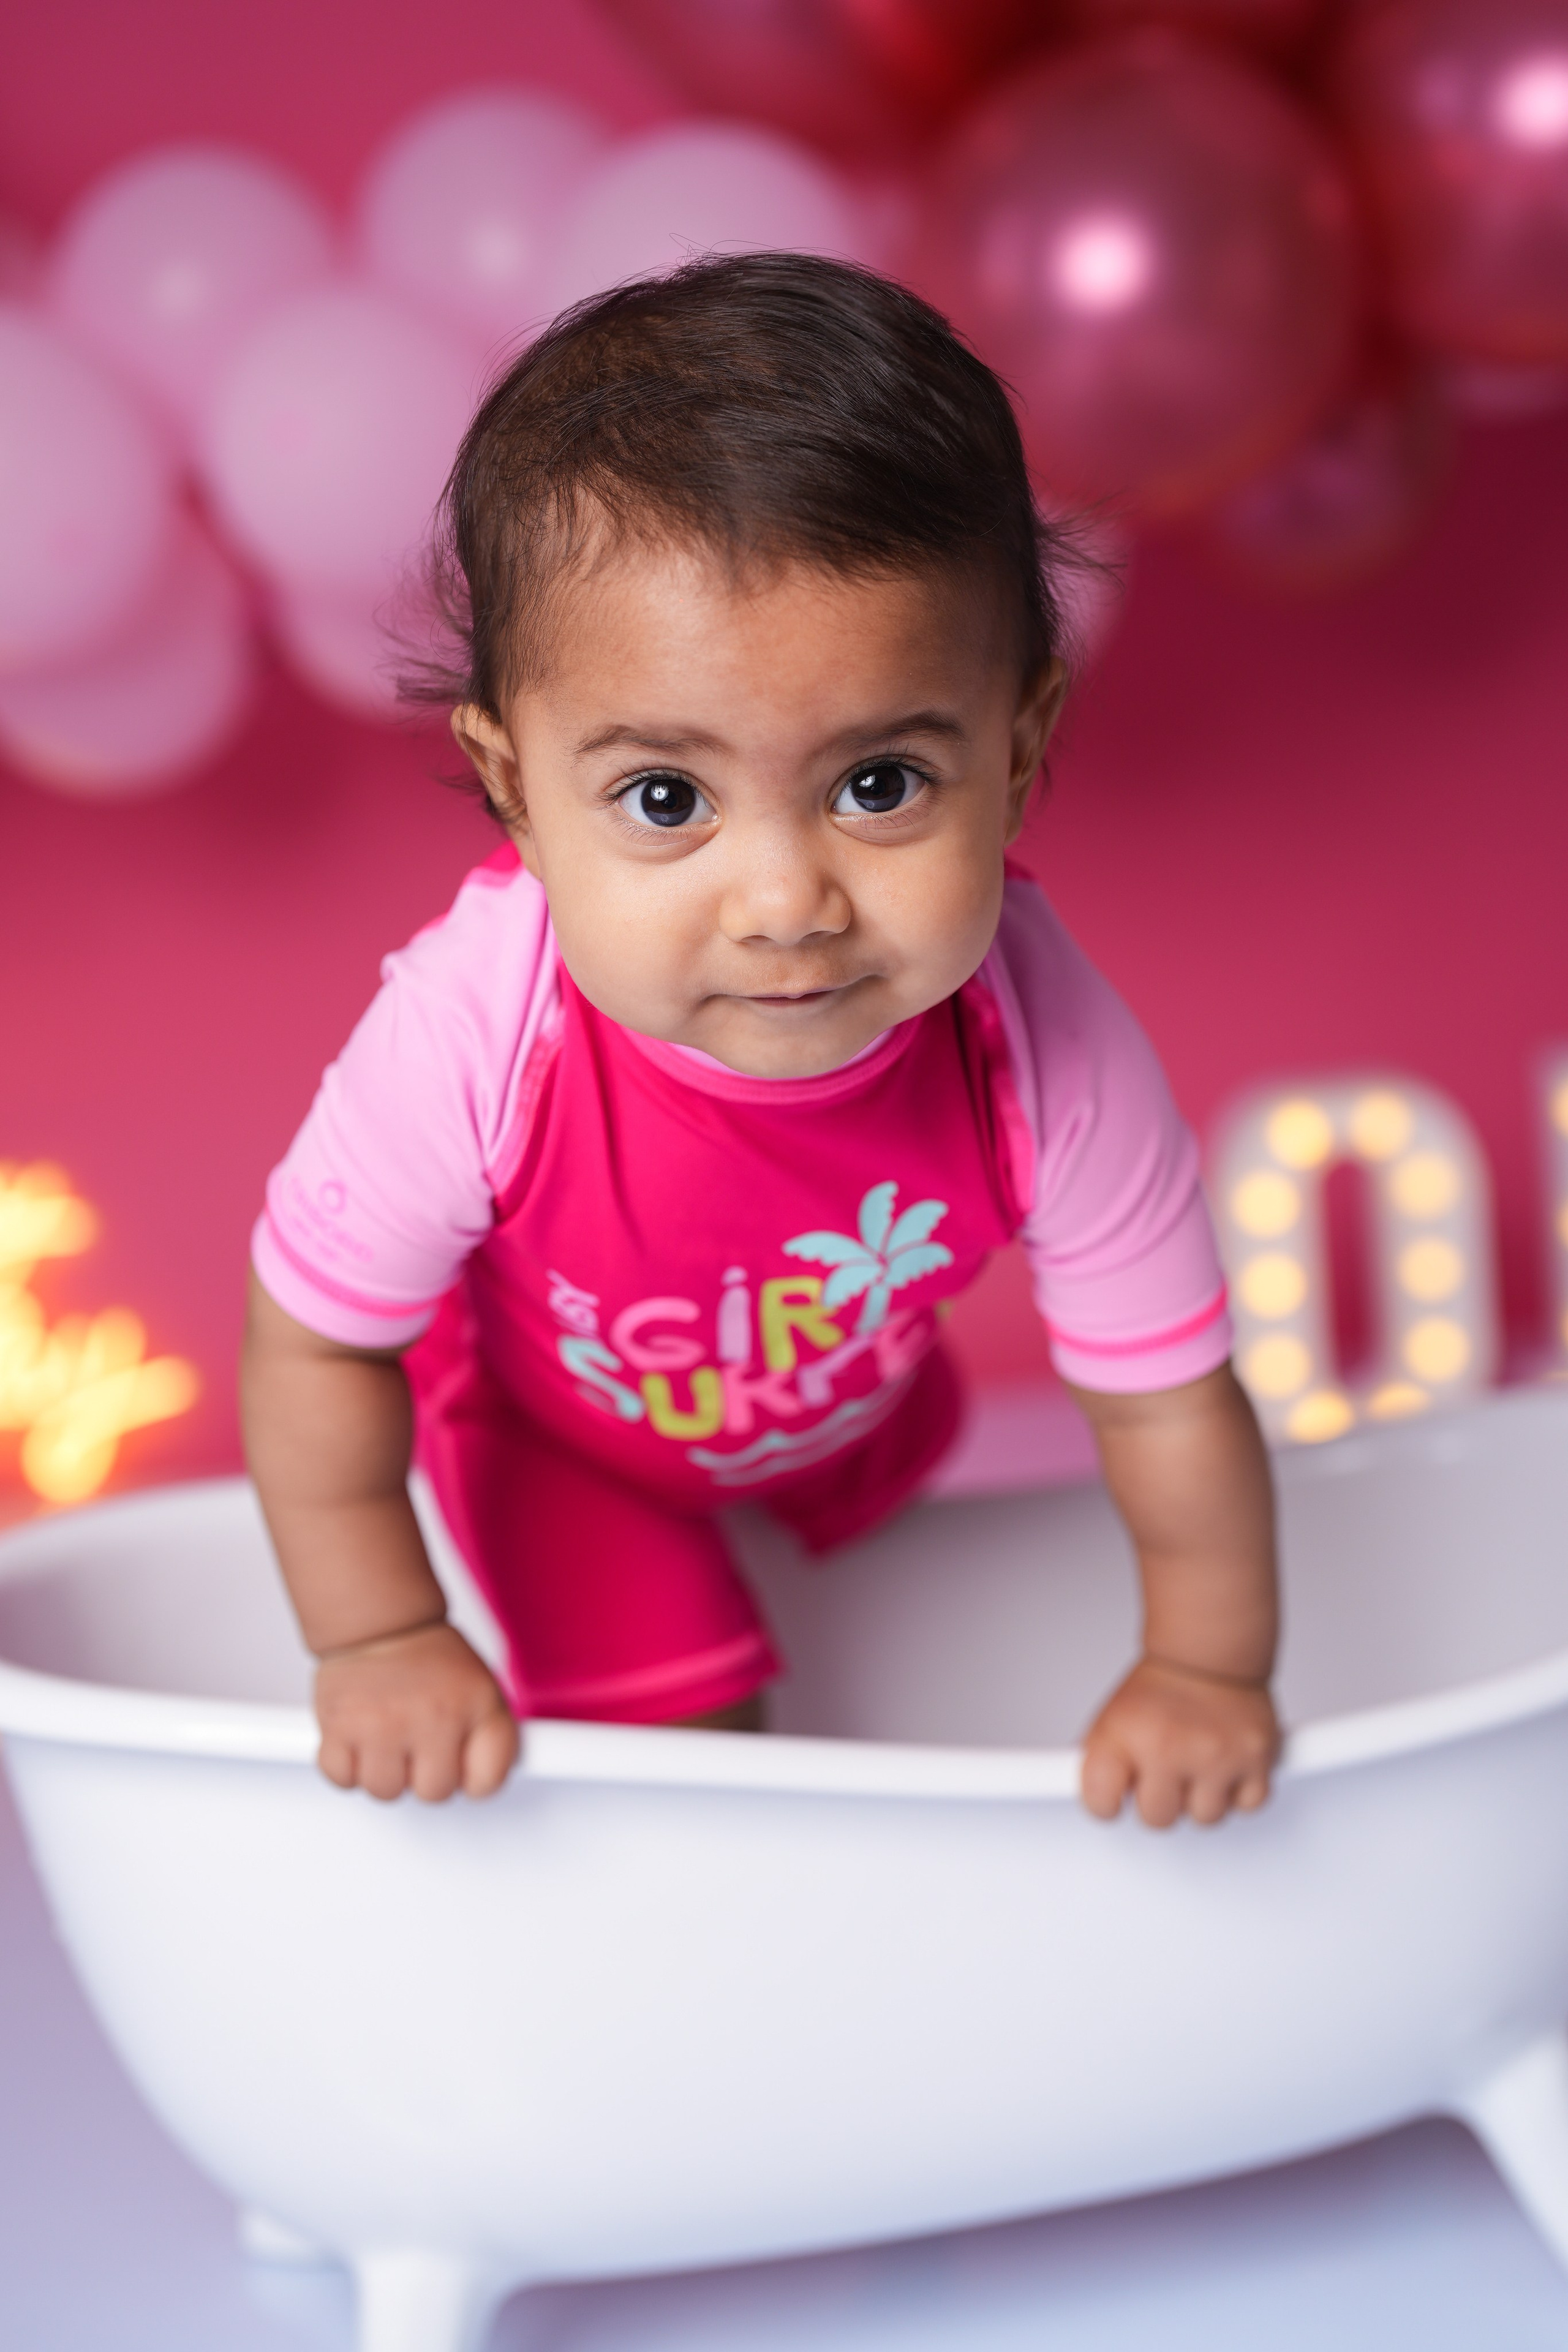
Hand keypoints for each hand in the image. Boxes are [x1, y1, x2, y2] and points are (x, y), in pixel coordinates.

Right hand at [314, 1621, 519, 1801]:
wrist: (380, 1621)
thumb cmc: (430, 1658)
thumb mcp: (482, 1688)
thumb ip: (491, 1739)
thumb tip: (486, 1786)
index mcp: (477, 1706)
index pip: (487, 1782)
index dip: (474, 1780)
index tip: (463, 1766)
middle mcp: (434, 1716)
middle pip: (435, 1793)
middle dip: (425, 1775)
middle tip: (419, 1743)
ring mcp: (385, 1724)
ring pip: (386, 1792)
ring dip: (386, 1773)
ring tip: (389, 1737)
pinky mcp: (340, 1726)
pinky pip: (343, 1780)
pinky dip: (347, 1768)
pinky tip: (362, 1738)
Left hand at [1080, 1655, 1279, 1828]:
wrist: (1209, 1651)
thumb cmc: (1161, 1687)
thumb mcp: (1111, 1719)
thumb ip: (1103, 1765)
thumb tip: (1104, 1805)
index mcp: (1126, 1737)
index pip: (1101, 1804)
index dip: (1106, 1802)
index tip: (1114, 1793)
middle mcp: (1170, 1748)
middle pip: (1157, 1820)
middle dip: (1159, 1799)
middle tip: (1163, 1771)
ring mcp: (1216, 1756)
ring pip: (1205, 1818)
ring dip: (1201, 1798)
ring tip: (1196, 1763)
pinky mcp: (1256, 1757)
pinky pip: (1246, 1805)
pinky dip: (1239, 1792)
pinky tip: (1225, 1765)